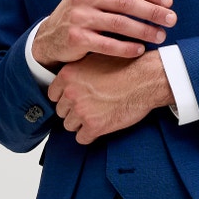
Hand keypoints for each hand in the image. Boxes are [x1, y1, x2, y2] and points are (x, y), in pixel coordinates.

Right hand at [31, 0, 176, 69]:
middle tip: (171, 20)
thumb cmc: (80, 15)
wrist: (49, 37)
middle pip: (126, 2)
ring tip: (160, 36)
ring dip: (144, 31)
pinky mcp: (76, 38)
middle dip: (152, 12)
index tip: (169, 2)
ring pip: (120, 23)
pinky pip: (108, 44)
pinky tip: (140, 50)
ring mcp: (79, 16)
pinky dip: (127, 48)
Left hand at [47, 50, 173, 145]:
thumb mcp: (95, 60)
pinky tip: (100, 127)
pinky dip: (90, 135)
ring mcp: (81, 111)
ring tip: (97, 116)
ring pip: (70, 125)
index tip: (75, 99)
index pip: (53, 95)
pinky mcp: (94, 126)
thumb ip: (78, 71)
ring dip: (81, 124)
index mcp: (68, 75)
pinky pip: (82, 138)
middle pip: (61, 111)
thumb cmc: (126, 67)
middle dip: (74, 111)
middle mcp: (71, 93)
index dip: (65, 98)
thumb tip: (72, 83)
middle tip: (90, 107)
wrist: (145, 79)